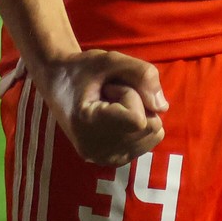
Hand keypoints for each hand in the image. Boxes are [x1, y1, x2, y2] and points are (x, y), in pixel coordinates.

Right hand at [36, 50, 168, 165]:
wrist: (59, 84)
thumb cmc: (82, 69)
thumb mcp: (110, 59)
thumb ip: (142, 73)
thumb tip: (163, 107)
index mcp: (88, 127)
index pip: (138, 119)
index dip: (131, 94)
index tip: (108, 87)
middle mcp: (96, 151)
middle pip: (151, 126)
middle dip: (137, 102)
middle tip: (109, 95)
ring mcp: (104, 159)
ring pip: (154, 134)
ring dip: (139, 113)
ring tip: (111, 105)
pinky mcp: (113, 161)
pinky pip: (149, 141)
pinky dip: (139, 125)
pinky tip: (115, 117)